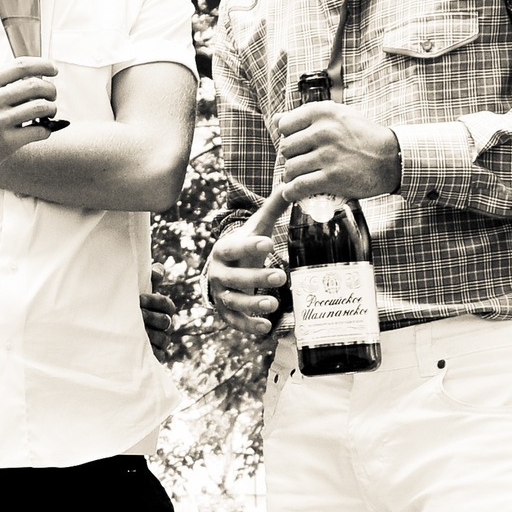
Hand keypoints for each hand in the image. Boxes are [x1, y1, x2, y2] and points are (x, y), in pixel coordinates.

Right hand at [0, 58, 60, 183]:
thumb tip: (33, 76)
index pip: (20, 66)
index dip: (43, 65)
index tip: (53, 69)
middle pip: (35, 85)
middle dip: (50, 90)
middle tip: (51, 96)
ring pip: (41, 107)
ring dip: (51, 109)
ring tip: (48, 113)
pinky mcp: (6, 142)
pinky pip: (39, 131)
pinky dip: (47, 129)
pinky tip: (41, 130)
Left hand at [140, 263, 177, 363]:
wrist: (117, 335)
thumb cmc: (130, 309)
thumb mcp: (138, 294)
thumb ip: (149, 280)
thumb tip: (158, 269)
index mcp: (163, 310)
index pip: (166, 304)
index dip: (155, 300)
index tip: (139, 298)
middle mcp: (166, 325)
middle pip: (165, 321)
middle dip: (151, 317)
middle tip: (136, 314)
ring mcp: (162, 341)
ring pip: (162, 338)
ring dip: (149, 333)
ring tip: (134, 331)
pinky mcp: (157, 356)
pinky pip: (158, 354)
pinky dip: (149, 350)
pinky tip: (136, 345)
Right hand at [204, 193, 289, 337]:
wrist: (226, 268)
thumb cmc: (245, 245)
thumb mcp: (257, 227)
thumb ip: (273, 207)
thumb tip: (292, 183)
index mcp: (225, 249)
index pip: (234, 247)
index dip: (249, 246)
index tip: (268, 243)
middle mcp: (219, 272)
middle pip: (234, 277)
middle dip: (256, 278)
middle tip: (281, 275)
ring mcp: (221, 293)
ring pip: (233, 300)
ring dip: (252, 303)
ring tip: (274, 303)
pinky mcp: (226, 311)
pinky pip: (235, 320)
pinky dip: (248, 325)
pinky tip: (266, 327)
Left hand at [274, 101, 400, 202]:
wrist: (391, 158)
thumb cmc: (363, 137)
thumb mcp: (338, 116)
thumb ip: (307, 117)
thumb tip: (276, 119)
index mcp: (324, 112)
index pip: (286, 125)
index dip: (288, 136)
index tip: (297, 145)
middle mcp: (324, 131)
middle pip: (286, 148)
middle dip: (290, 158)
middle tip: (300, 163)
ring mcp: (327, 155)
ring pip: (291, 168)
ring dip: (291, 177)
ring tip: (298, 178)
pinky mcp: (331, 178)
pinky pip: (299, 186)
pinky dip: (292, 192)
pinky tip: (293, 192)